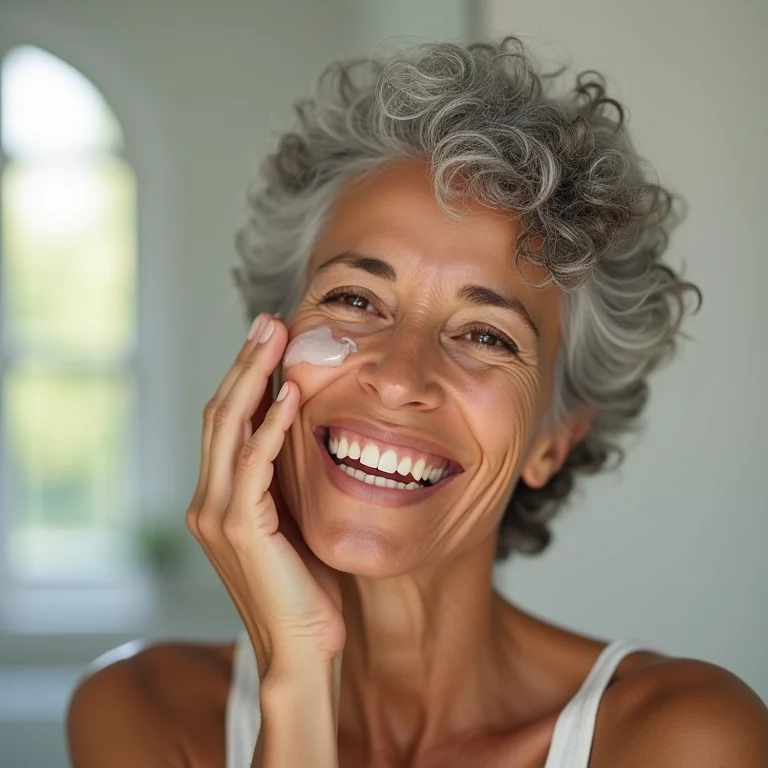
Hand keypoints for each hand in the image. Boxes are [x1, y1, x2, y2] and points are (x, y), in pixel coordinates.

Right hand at [185, 315, 344, 673]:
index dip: (245, 377)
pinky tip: (289, 393)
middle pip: (221, 414)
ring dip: (253, 377)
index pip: (227, 423)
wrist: (304, 648)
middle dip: (245, 363)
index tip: (270, 339)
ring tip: (275, 337)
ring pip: (229, 429)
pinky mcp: (240, 529)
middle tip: (269, 321)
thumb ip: (285, 477)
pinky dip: (271, 425)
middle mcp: (208, 501)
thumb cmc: (305, 585)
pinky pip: (254, 464)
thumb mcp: (292, 516)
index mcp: (219, 498)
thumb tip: (303, 425)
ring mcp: (218, 515)